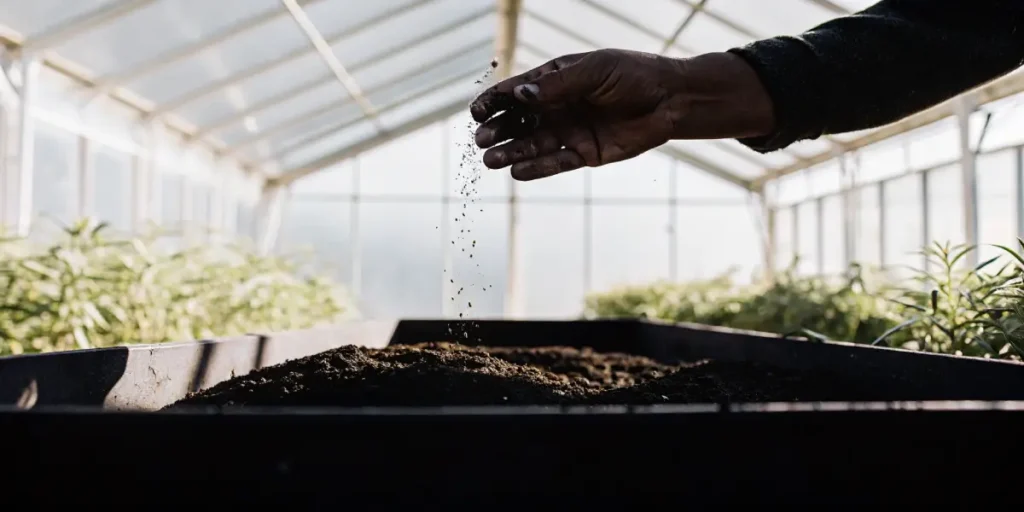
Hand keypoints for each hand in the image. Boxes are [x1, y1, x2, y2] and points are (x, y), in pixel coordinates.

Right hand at [470, 49, 775, 180]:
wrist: (669, 100)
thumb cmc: (632, 75)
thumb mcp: (593, 72)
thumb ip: (557, 85)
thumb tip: (520, 95)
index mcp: (555, 81)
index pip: (515, 92)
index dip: (493, 102)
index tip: (477, 112)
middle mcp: (557, 107)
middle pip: (518, 121)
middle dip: (498, 130)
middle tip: (481, 139)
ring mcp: (569, 131)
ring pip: (532, 145)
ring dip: (510, 152)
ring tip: (490, 160)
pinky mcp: (585, 154)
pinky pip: (556, 163)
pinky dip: (536, 168)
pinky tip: (517, 172)